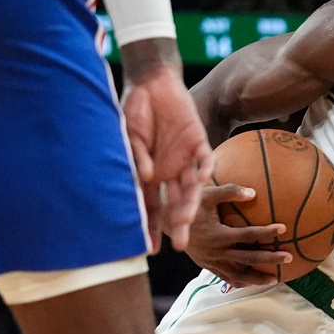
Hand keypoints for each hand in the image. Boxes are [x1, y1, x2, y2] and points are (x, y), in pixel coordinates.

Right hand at [120, 44, 212, 250]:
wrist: (152, 84)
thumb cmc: (134, 111)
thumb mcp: (128, 137)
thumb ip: (137, 157)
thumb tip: (145, 177)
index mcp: (150, 175)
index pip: (150, 206)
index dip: (150, 227)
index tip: (150, 249)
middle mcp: (169, 171)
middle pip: (175, 203)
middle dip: (178, 224)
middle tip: (181, 245)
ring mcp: (185, 158)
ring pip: (192, 188)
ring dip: (192, 204)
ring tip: (190, 220)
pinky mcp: (199, 142)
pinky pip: (205, 159)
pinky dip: (205, 168)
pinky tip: (202, 180)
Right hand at [184, 184, 290, 285]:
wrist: (166, 222)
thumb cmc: (190, 204)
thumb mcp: (208, 194)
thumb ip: (230, 192)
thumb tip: (253, 192)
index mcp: (218, 234)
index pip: (248, 235)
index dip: (266, 232)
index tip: (283, 228)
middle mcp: (216, 251)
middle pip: (248, 258)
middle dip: (269, 259)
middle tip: (288, 258)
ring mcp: (211, 261)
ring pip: (237, 274)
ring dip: (256, 277)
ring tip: (274, 279)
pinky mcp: (207, 265)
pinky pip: (225, 277)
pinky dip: (239, 281)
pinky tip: (251, 283)